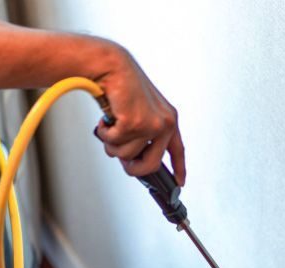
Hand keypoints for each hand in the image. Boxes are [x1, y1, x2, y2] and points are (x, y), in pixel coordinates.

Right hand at [93, 47, 185, 185]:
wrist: (112, 66)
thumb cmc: (122, 88)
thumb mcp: (139, 113)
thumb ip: (143, 136)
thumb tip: (134, 160)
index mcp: (169, 119)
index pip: (178, 151)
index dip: (179, 169)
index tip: (180, 183)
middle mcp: (165, 123)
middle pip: (150, 166)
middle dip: (132, 168)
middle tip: (123, 159)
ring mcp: (152, 124)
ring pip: (126, 155)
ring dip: (112, 144)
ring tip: (111, 125)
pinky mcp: (135, 124)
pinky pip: (114, 144)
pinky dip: (105, 133)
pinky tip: (107, 119)